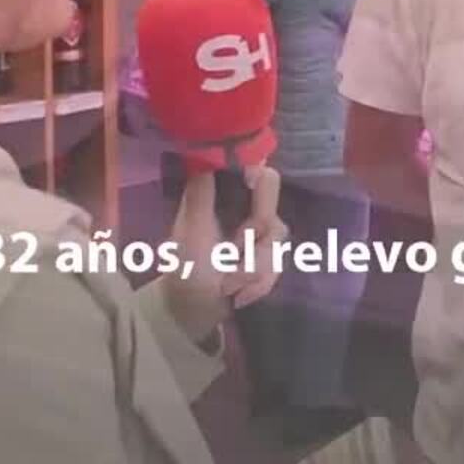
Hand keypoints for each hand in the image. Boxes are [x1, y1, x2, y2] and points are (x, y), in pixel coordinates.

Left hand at [161, 166, 286, 342]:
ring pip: (277, 240)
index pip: (256, 171)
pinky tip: (240, 295)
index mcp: (226, 195)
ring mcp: (261, 234)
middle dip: (258, 235)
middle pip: (272, 207)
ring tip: (229, 285)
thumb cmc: (186, 267)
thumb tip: (204, 152)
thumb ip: (201, 194)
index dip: (260, 174)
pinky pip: (278, 266)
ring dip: (253, 268)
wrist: (192, 310)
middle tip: (236, 253)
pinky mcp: (270, 258)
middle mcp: (247, 209)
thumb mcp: (191, 230)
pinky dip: (258, 284)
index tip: (252, 181)